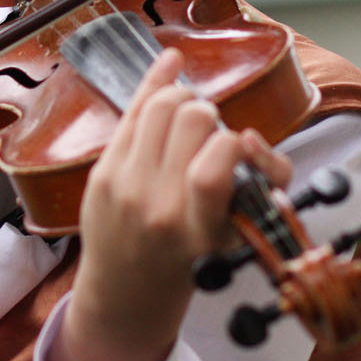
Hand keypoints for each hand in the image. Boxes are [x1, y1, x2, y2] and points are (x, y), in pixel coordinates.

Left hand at [52, 49, 290, 360]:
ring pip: (161, 105)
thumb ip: (259, 188)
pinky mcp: (102, 172)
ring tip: (191, 118)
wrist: (125, 295)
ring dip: (185, 101)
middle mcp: (157, 205)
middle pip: (192, 118)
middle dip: (211, 116)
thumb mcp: (235, 238)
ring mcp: (123, 185)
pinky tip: (172, 65)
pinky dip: (156, 85)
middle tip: (211, 134)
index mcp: (198, 229)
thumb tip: (252, 138)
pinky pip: (132, 112)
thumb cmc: (190, 264)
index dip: (236, 141)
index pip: (218, 160)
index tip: (241, 145)